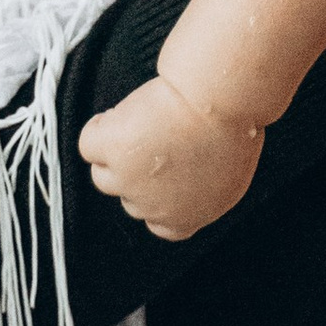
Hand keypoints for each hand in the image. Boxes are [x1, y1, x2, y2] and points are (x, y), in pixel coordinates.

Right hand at [80, 75, 261, 240]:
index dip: (158, 200)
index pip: (161, 226)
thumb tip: (188, 176)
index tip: (164, 176)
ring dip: (115, 153)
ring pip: (104, 176)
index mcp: (190, 216)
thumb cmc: (236, 124)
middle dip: (138, 173)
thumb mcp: (231, 171)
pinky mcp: (109, 152)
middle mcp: (154, 207)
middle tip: (155, 140)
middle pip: (129, 199)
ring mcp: (127, 182)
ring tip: (136, 124)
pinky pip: (89, 144)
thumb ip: (203, 185)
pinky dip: (100, 128)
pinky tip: (118, 116)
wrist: (220, 99)